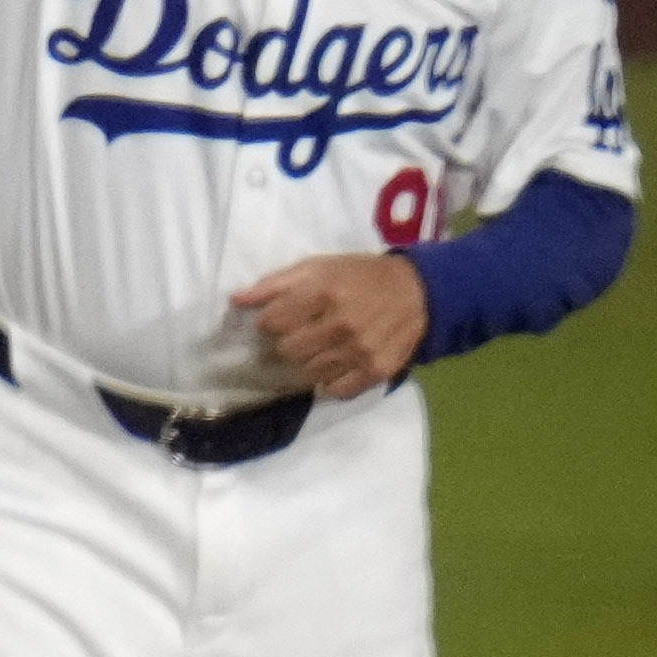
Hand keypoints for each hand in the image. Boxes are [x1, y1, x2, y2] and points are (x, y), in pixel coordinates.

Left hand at [231, 252, 427, 397]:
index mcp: (324, 293)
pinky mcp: (376, 371)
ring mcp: (360, 351)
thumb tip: (235, 300)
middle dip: (287, 343)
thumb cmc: (360, 276)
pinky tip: (336, 365)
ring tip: (319, 348)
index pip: (272, 323)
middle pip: (287, 351)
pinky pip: (335, 390)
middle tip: (301, 335)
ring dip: (307, 363)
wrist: (420, 291)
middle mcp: (342, 324)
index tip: (281, 318)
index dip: (271, 321)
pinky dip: (329, 381)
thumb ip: (275, 284)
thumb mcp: (318, 267)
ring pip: (308, 372)